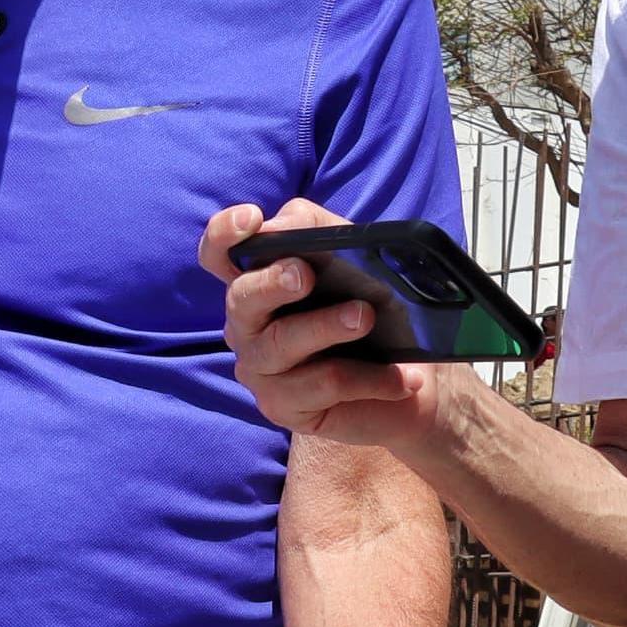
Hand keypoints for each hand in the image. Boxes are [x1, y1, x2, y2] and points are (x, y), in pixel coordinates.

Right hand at [200, 201, 451, 452]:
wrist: (408, 380)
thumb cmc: (373, 310)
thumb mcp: (353, 260)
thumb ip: (317, 230)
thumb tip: (283, 224)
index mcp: (257, 283)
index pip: (219, 254)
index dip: (225, 234)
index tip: (253, 219)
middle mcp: (248, 326)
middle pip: (241, 299)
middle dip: (271, 282)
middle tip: (304, 274)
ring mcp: (261, 369)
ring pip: (282, 343)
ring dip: (327, 326)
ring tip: (367, 317)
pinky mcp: (283, 407)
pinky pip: (323, 386)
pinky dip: (369, 378)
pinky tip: (403, 378)